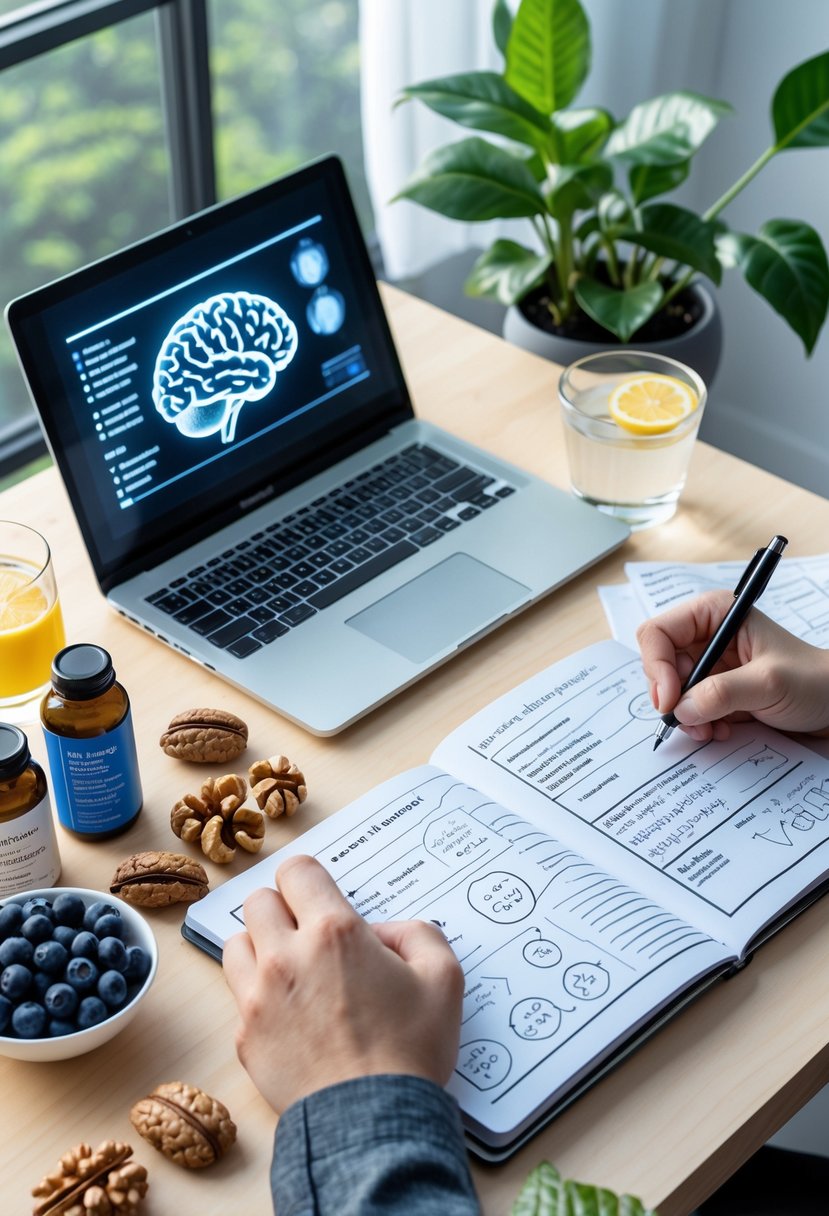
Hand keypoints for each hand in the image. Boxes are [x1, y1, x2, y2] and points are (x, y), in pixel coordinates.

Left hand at [223, 854, 464, 1113]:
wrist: (372, 1122)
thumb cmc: (409, 1052)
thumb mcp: (444, 978)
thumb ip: (418, 934)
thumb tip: (384, 933)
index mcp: (334, 932)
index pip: (296, 871)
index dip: (309, 878)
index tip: (320, 894)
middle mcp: (286, 957)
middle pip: (257, 902)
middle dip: (283, 908)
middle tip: (308, 932)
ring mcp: (258, 998)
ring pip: (236, 944)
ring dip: (260, 947)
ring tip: (290, 969)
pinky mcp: (245, 1038)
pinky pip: (238, 998)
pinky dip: (257, 997)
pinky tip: (289, 1015)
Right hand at [637, 590, 828, 741]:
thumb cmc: (813, 681)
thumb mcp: (768, 682)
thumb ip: (722, 693)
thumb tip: (681, 707)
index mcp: (715, 615)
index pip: (659, 633)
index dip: (658, 665)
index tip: (669, 699)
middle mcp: (706, 637)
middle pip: (659, 664)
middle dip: (671, 696)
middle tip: (690, 721)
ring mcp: (709, 666)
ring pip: (670, 691)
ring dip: (685, 715)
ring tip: (711, 729)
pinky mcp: (714, 691)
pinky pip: (686, 709)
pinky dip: (697, 724)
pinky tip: (721, 730)